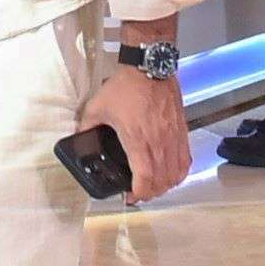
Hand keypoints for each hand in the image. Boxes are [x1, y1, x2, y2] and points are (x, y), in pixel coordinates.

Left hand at [80, 66, 190, 200]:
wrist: (150, 67)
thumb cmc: (126, 86)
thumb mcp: (98, 106)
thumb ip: (86, 125)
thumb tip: (79, 137)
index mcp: (137, 140)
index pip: (144, 179)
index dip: (138, 194)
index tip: (129, 197)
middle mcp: (159, 142)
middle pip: (162, 182)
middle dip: (150, 193)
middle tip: (139, 193)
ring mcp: (173, 138)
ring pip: (176, 174)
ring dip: (166, 185)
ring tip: (154, 186)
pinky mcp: (181, 131)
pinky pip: (185, 160)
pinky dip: (179, 172)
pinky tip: (170, 173)